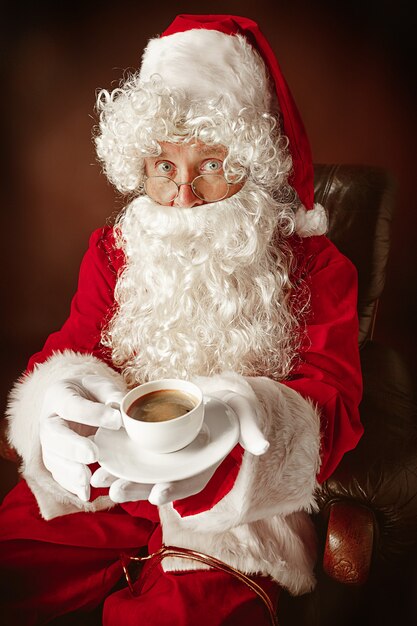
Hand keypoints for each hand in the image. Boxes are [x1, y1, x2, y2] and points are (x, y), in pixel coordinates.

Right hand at [40, 375, 123, 500]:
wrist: (77, 400)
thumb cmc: (91, 391)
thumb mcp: (100, 385)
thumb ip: (110, 394)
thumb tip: (122, 408)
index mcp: (58, 394)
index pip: (70, 404)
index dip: (91, 413)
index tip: (116, 420)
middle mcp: (48, 419)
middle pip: (54, 435)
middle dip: (73, 446)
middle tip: (94, 454)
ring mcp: (48, 441)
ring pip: (52, 458)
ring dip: (70, 471)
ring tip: (87, 479)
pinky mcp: (55, 459)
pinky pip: (58, 473)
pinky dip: (71, 485)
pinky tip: (85, 493)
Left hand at [91, 374, 268, 504]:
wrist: (217, 392)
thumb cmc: (231, 402)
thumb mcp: (244, 410)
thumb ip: (251, 428)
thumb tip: (262, 446)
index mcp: (205, 462)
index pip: (191, 482)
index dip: (175, 489)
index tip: (157, 493)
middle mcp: (184, 464)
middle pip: (160, 482)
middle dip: (137, 489)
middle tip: (115, 490)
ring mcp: (168, 456)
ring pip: (143, 473)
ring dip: (120, 478)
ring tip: (96, 479)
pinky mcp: (154, 443)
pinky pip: (134, 454)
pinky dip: (117, 458)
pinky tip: (97, 456)